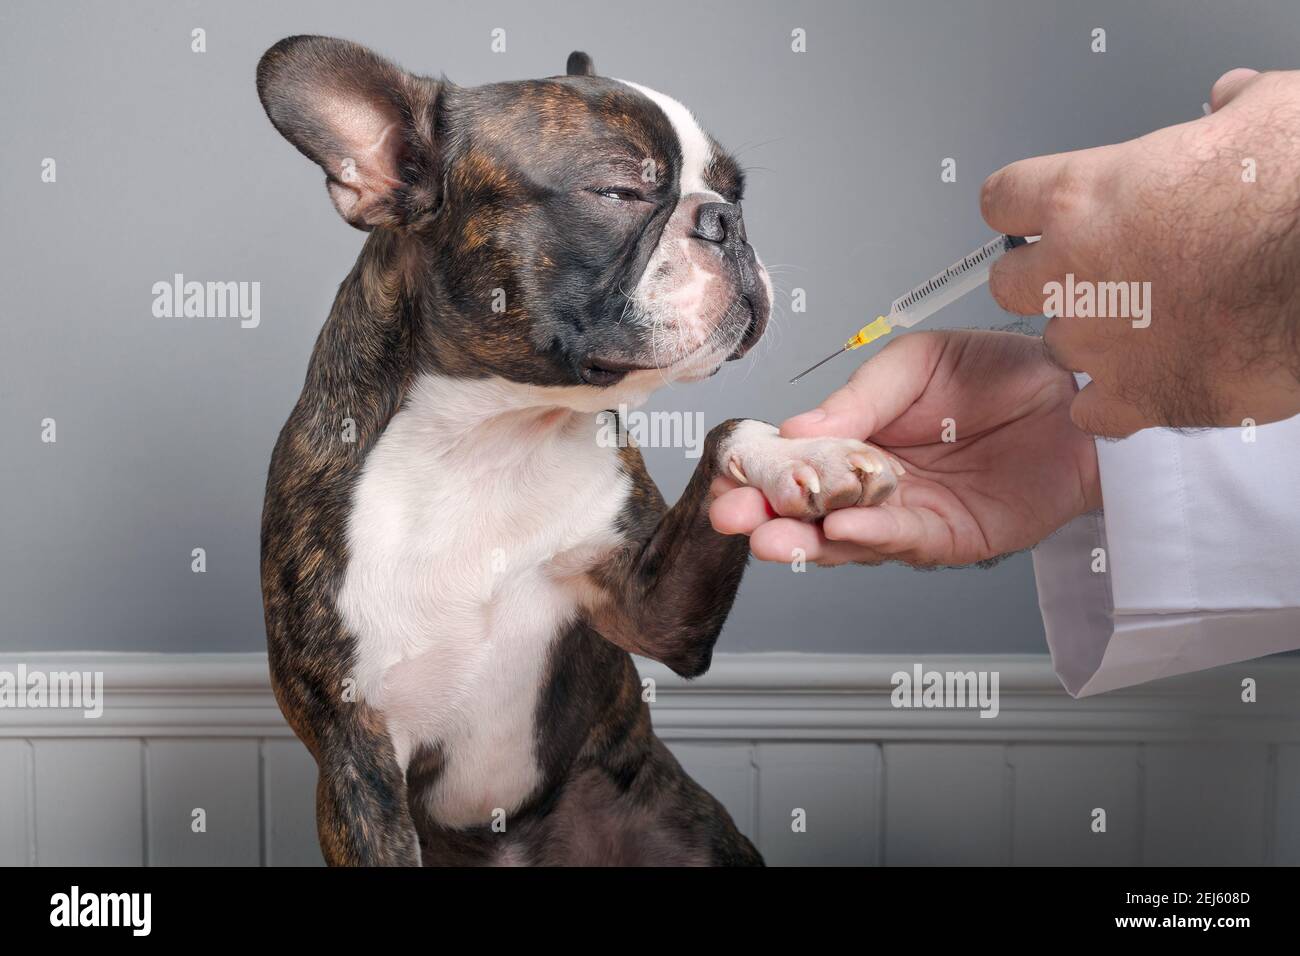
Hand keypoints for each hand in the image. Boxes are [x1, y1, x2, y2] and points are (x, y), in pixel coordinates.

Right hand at [709, 331, 1100, 566]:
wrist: (1077, 393)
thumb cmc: (999, 371)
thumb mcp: (914, 364)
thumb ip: (858, 399)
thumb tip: (794, 427)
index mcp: (856, 439)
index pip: (794, 463)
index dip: (757, 472)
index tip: (724, 476)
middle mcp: (874, 485)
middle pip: (809, 511)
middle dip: (767, 517)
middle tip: (732, 517)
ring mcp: (908, 517)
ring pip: (845, 538)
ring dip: (806, 540)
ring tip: (771, 537)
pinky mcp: (951, 539)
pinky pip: (903, 541)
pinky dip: (871, 538)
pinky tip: (840, 530)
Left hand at [981, 68, 1299, 436]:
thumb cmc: (1299, 199)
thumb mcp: (1267, 115)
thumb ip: (1226, 111)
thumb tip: (1228, 100)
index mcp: (1085, 197)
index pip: (1002, 200)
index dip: (1020, 206)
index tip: (1035, 215)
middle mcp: (1074, 272)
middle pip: (1009, 284)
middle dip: (1041, 280)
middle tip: (1091, 273)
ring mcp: (1099, 342)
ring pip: (1057, 348)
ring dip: (1091, 338)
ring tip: (1147, 323)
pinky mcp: (1136, 397)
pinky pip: (1092, 411)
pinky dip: (1115, 400)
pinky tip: (1150, 378)